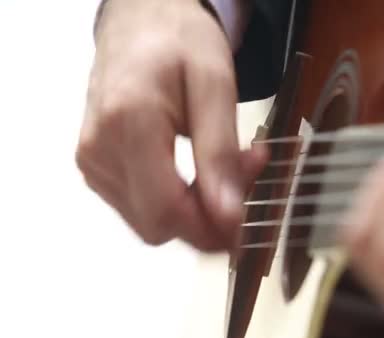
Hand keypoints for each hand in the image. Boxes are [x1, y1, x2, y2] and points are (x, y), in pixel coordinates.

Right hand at [76, 0, 265, 250]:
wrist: (143, 21)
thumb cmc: (179, 40)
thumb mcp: (215, 86)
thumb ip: (219, 152)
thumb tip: (228, 217)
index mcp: (127, 124)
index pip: (164, 212)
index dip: (210, 230)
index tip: (248, 222)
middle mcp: (99, 150)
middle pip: (158, 224)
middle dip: (209, 216)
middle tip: (247, 174)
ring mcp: (93, 161)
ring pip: (153, 220)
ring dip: (198, 206)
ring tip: (229, 164)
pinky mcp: (97, 166)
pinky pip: (142, 205)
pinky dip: (179, 197)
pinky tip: (202, 168)